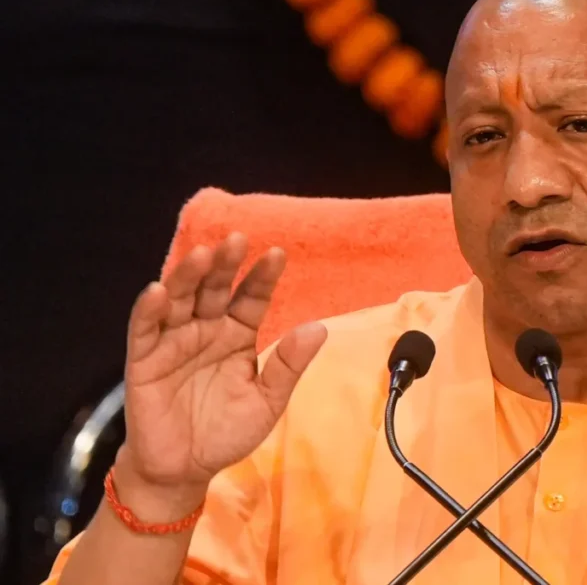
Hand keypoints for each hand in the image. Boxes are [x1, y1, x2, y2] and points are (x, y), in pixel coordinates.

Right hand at [118, 233, 326, 510]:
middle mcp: (206, 330)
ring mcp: (174, 342)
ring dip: (188, 276)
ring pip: (180, 300)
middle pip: (215, 290)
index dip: (263, 277)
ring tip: (202, 255)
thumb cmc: (226, 431)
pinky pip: (144, 330)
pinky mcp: (144, 360)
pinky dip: (149, 309)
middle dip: (225, 265)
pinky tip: (157, 290)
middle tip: (237, 239)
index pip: (251, 298)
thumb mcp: (267, 401)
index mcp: (237, 335)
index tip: (278, 254)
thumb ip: (288, 366)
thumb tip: (319, 328)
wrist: (185, 470)